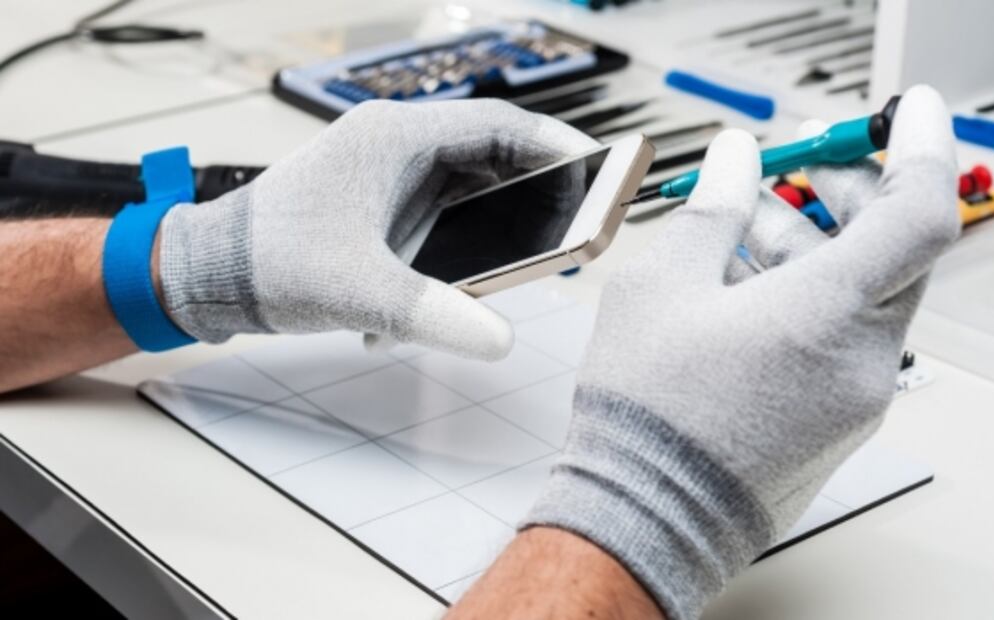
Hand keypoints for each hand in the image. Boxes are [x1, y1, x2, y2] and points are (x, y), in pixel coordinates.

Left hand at [158, 99, 596, 359]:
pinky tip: (461, 282)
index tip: (599, 169)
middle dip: (538, 190)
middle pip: (493, 155)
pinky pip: (444, 213)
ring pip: (471, 186)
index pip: (497, 125)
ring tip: (534, 256)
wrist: (210, 273)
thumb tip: (498, 339)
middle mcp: (397, 147)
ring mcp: (390, 176)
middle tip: (577, 225)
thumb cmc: (269, 259)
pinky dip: (465, 242)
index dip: (555, 146)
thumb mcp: (357, 290)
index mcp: (396, 138)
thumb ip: (431, 313)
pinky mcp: (382, 205)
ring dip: (502, 219)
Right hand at [523, 85, 958, 618]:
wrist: (645, 515)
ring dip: (815, 244)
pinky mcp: (838, 420)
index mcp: (825, 316)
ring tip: (744, 226)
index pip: (918, 211)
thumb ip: (711, 210)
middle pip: (892, 249)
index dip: (918, 147)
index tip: (904, 111)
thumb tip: (733, 162)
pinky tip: (746, 286)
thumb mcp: (660, 287)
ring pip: (863, 293)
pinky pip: (844, 337)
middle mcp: (861, 358)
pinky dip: (809, 296)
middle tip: (798, 164)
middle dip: (848, 193)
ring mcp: (856, 395)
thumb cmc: (647, 417)